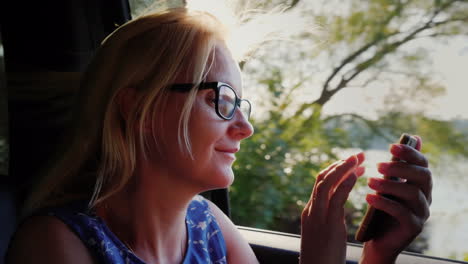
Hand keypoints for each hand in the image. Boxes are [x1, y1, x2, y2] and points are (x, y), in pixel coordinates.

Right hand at [300, 153, 365, 263]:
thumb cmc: (323, 260)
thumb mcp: (324, 235)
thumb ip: (329, 219)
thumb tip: (337, 210)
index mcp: (310, 212)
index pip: (320, 184)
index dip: (336, 171)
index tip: (351, 164)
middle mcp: (312, 211)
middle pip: (322, 179)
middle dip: (340, 165)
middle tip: (357, 155)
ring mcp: (317, 216)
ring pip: (326, 183)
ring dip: (343, 168)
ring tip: (358, 159)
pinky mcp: (328, 224)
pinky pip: (336, 198)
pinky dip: (345, 183)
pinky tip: (357, 175)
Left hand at [361, 136, 431, 263]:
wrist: (377, 239)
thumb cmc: (382, 208)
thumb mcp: (389, 184)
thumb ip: (399, 165)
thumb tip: (416, 137)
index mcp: (420, 184)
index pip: (423, 164)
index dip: (410, 153)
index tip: (391, 146)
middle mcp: (426, 197)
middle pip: (422, 176)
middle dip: (401, 167)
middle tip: (378, 165)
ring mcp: (422, 213)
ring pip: (412, 193)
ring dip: (389, 184)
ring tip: (369, 181)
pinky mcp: (414, 227)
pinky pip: (402, 212)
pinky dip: (384, 202)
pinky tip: (369, 198)